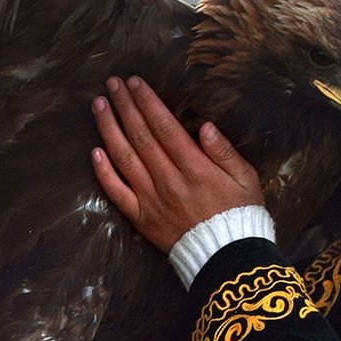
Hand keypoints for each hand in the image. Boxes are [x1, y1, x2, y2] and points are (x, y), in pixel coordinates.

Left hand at [91, 76, 263, 252]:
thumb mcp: (246, 179)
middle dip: (125, 107)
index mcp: (195, 168)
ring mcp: (152, 200)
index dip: (147, 102)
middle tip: (112, 84)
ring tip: (98, 106)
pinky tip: (94, 151)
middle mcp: (169, 181)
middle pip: (140, 136)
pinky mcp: (142, 218)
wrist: (227, 257)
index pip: (164, 127)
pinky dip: (104, 172)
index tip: (135, 83)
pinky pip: (118, 193)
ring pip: (124, 158)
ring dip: (109, 129)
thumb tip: (206, 126)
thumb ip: (224, 151)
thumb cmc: (241, 213)